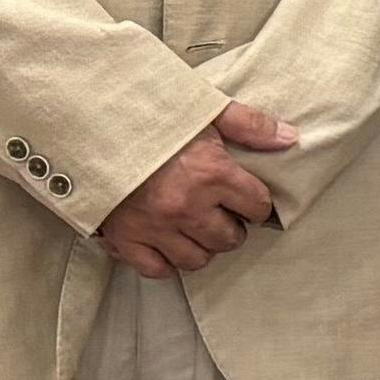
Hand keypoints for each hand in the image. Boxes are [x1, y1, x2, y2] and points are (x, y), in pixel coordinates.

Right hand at [102, 101, 292, 277]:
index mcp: (211, 174)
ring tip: (196, 227)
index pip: (257, 205)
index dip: (255, 202)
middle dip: (231, 227)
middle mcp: (186, 206)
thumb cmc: (148, 116)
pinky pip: (158, 269)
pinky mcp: (126, 239)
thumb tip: (290, 138)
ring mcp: (155, 227)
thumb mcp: (203, 110)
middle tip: (221, 212)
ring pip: (197, 259)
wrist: (88, 125)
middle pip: (229, 238)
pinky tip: (167, 243)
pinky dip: (166, 261)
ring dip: (202, 246)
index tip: (246, 197)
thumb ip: (249, 125)